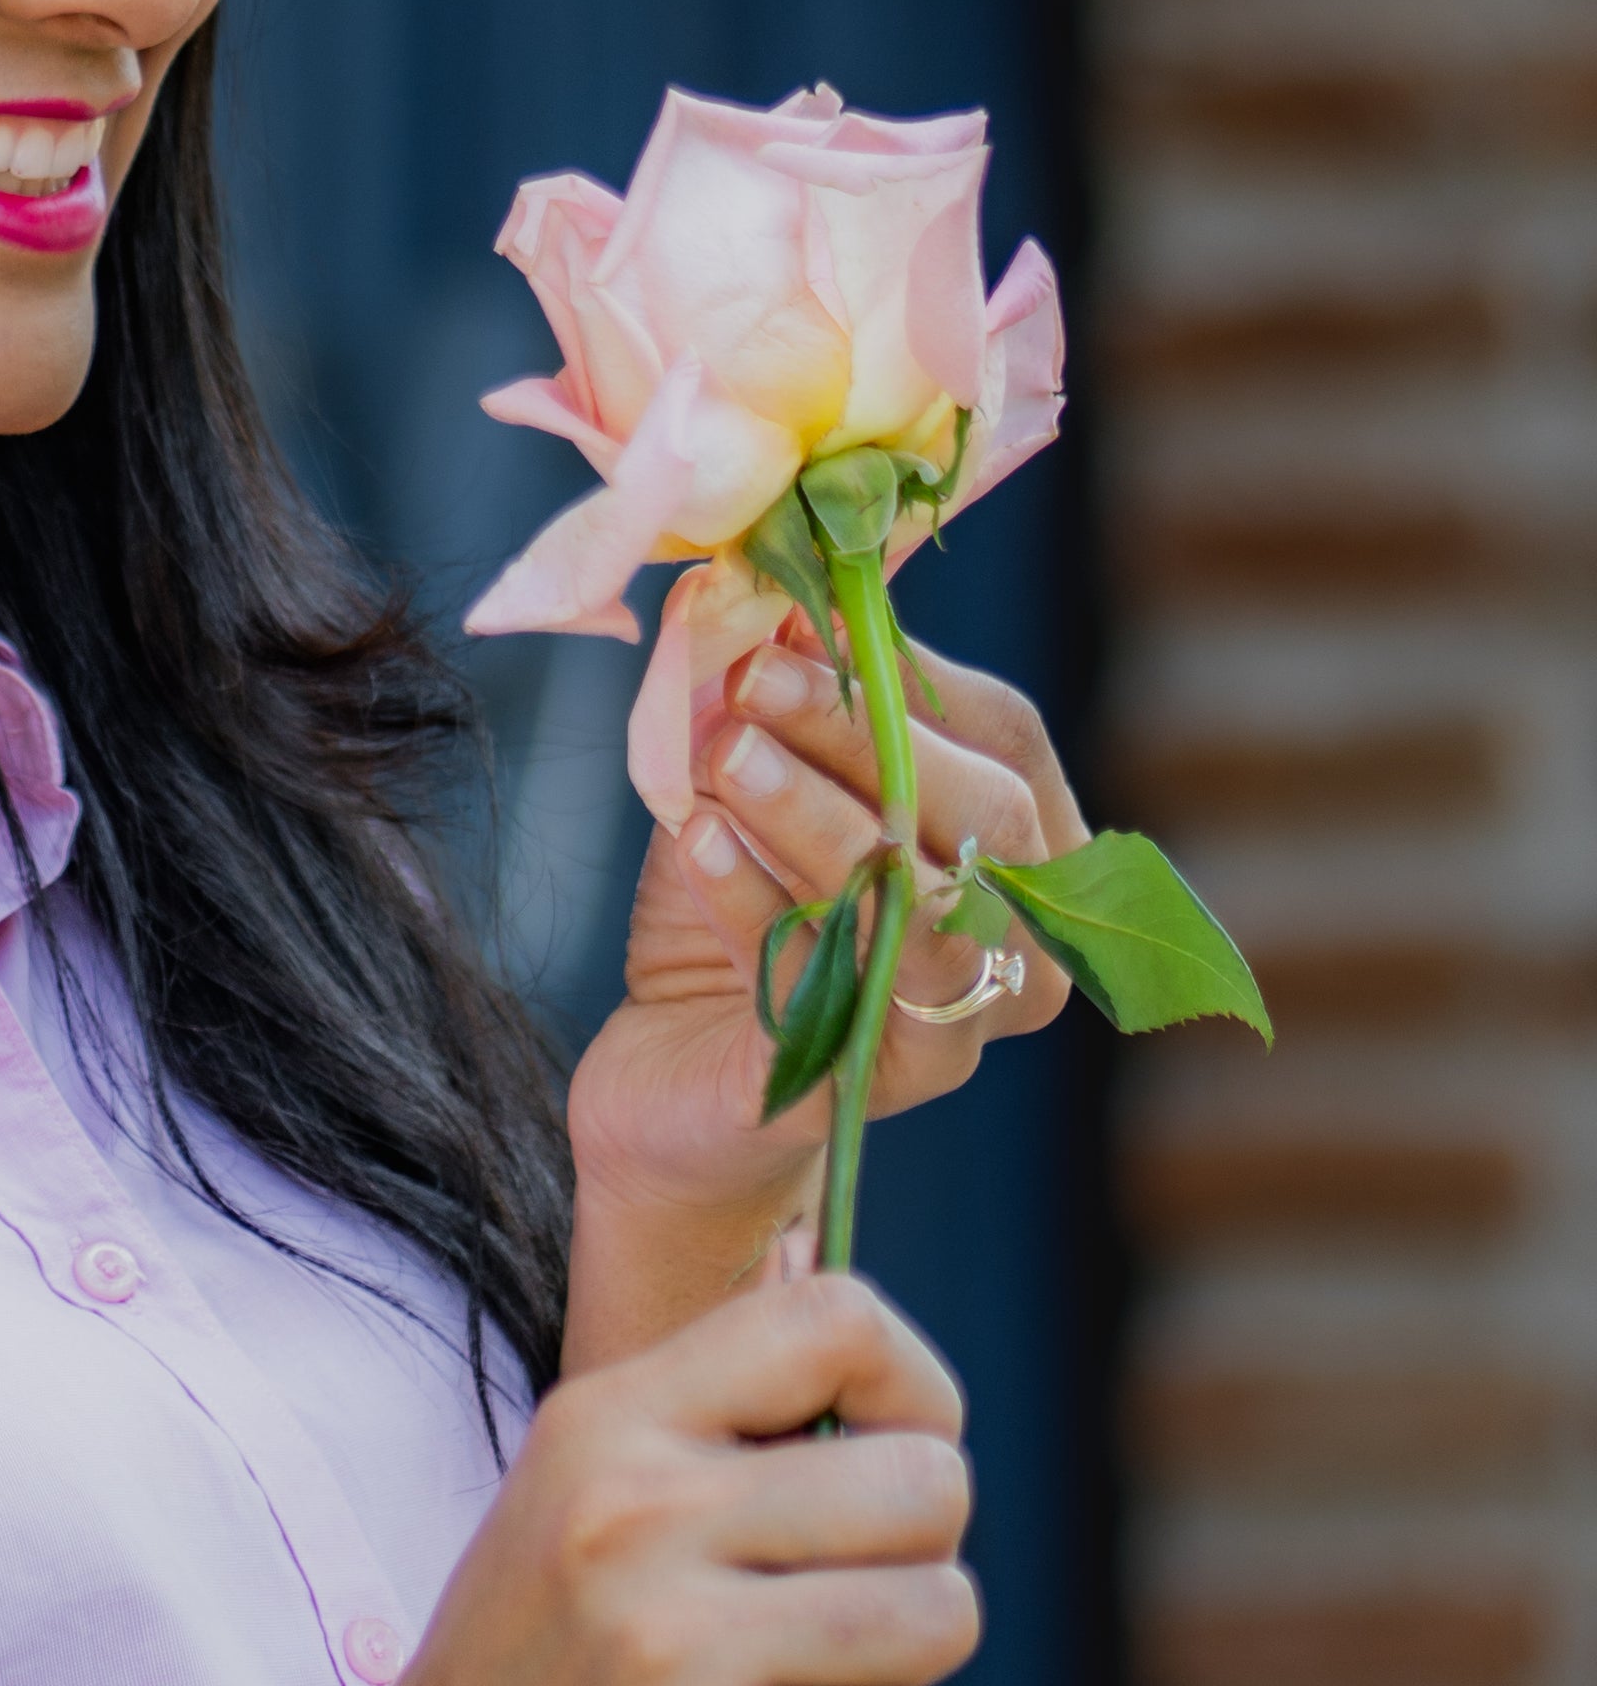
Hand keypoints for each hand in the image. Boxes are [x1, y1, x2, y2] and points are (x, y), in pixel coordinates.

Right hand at [317, 1273, 976, 1685]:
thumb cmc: (535, 1672)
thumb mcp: (583, 1499)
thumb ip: (726, 1438)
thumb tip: (919, 1418)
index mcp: (607, 1421)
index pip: (833, 1318)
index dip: (913, 1390)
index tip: (888, 1459)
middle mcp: (633, 1513)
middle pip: (927, 1481)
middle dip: (921, 1556)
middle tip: (838, 1609)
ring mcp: (667, 1649)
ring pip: (939, 1615)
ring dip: (902, 1671)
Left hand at [559, 624, 1087, 1370]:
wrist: (668, 1075)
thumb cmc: (736, 912)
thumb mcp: (756, 784)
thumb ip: (781, 704)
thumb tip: (779, 597)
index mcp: (1017, 851)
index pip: (1007, 740)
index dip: (910, 677)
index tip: (802, 620)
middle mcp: (1017, 943)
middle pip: (987, 819)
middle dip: (861, 734)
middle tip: (752, 681)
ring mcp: (959, 1024)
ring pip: (921, 905)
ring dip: (817, 817)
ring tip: (726, 757)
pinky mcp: (872, 1088)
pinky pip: (835, 986)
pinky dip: (758, 907)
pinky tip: (696, 846)